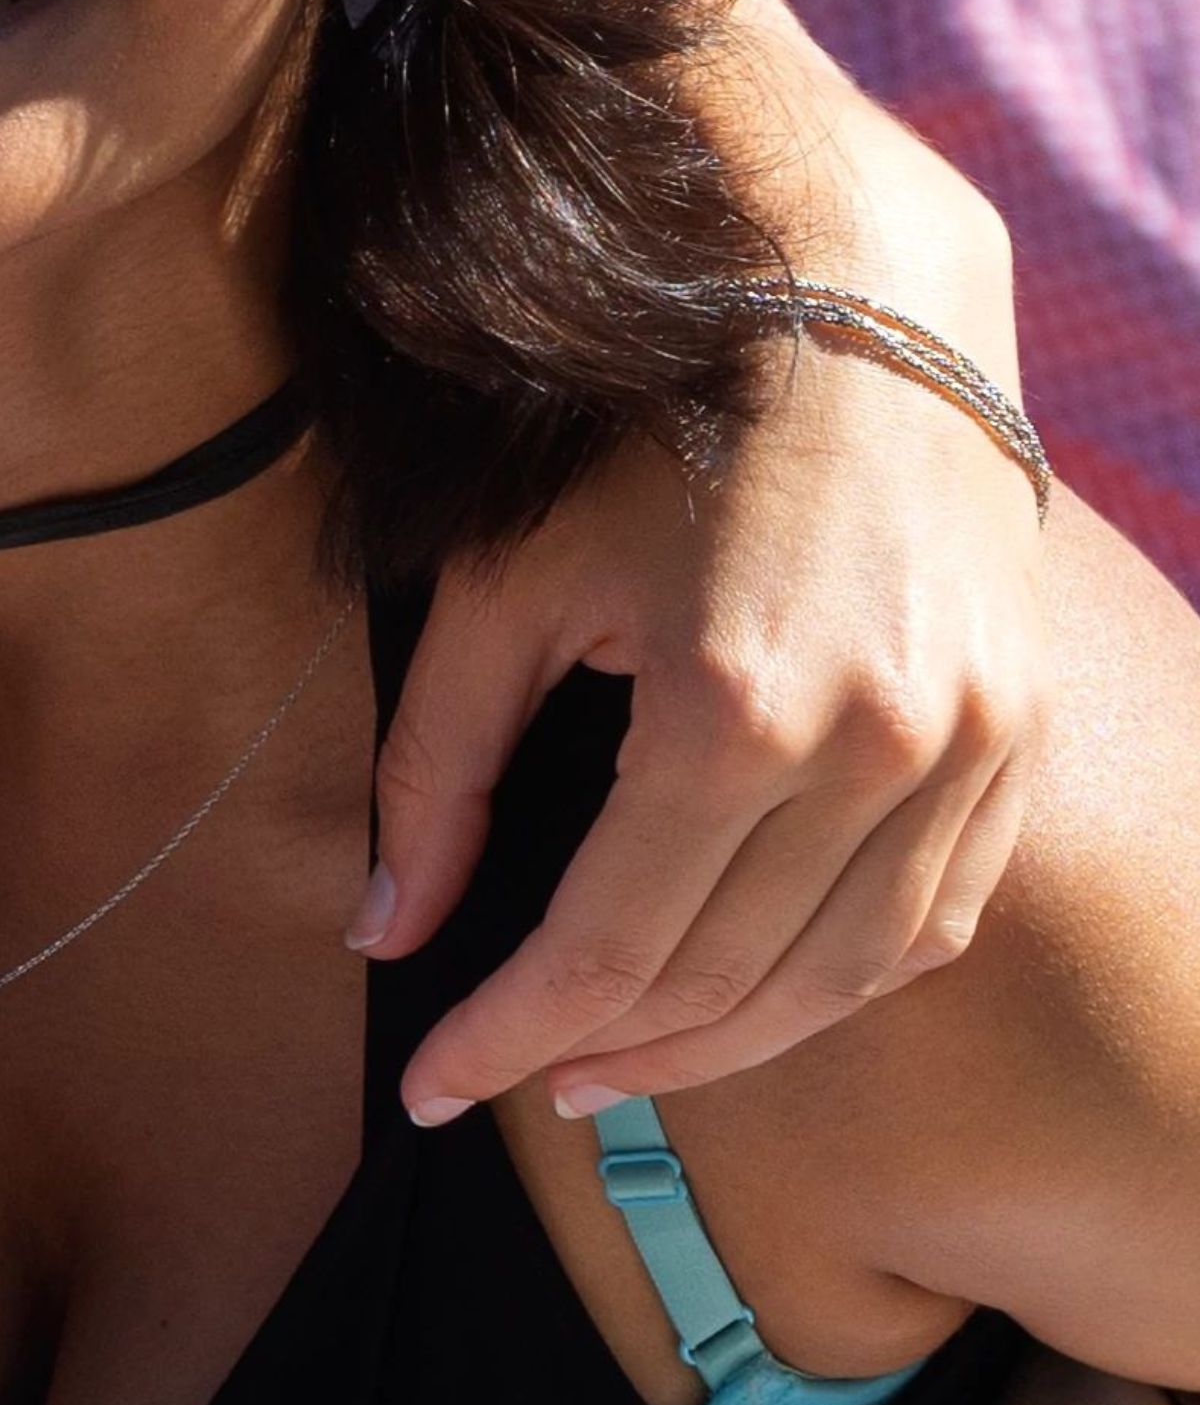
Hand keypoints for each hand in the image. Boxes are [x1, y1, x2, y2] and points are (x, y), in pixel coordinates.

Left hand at [380, 353, 1038, 1121]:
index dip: (508, 1035)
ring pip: (839, 978)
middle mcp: (876, 752)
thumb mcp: (503, 584)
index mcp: (732, 715)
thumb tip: (381, 935)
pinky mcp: (1022, 740)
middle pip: (725, 982)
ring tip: (612, 1068)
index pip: (608, 948)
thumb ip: (438, 770)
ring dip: (721, 1048)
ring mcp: (971, 752)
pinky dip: (834, 986)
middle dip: (600, 1053)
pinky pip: (931, 920)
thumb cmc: (647, 435)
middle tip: (510, 1083)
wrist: (857, 313)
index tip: (427, 1091)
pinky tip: (749, 1001)